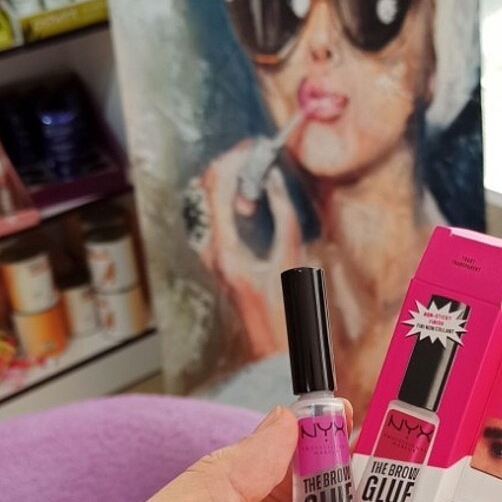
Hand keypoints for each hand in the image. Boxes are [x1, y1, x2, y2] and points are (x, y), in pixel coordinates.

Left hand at [194, 141, 306, 356]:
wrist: (277, 355)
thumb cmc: (288, 318)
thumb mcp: (293, 261)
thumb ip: (283, 216)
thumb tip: (272, 179)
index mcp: (225, 249)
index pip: (217, 187)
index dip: (235, 159)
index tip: (256, 146)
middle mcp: (211, 252)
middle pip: (208, 190)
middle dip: (233, 166)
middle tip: (260, 157)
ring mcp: (213, 257)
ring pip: (211, 202)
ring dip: (234, 183)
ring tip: (262, 179)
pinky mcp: (221, 261)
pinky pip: (219, 218)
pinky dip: (234, 201)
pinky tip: (256, 202)